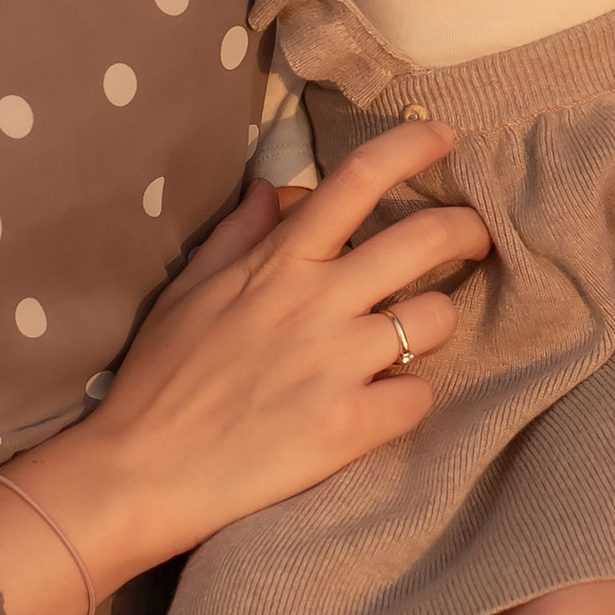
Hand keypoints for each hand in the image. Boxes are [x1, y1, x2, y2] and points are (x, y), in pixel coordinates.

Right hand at [0, 126, 490, 614]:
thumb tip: (270, 187)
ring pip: (437, 319)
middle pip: (425, 239)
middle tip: (477, 241)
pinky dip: (409, 402)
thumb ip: (237, 235)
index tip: (444, 140)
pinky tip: (383, 408)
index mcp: (279, 263)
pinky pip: (419, 399)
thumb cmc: (157, 382)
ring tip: (415, 341)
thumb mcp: (187, 291)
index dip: (411, 149)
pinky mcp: (348, 427)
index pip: (357, 181)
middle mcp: (317, 302)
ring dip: (436, 325)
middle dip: (467, 230)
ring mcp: (337, 364)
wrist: (137, 474)